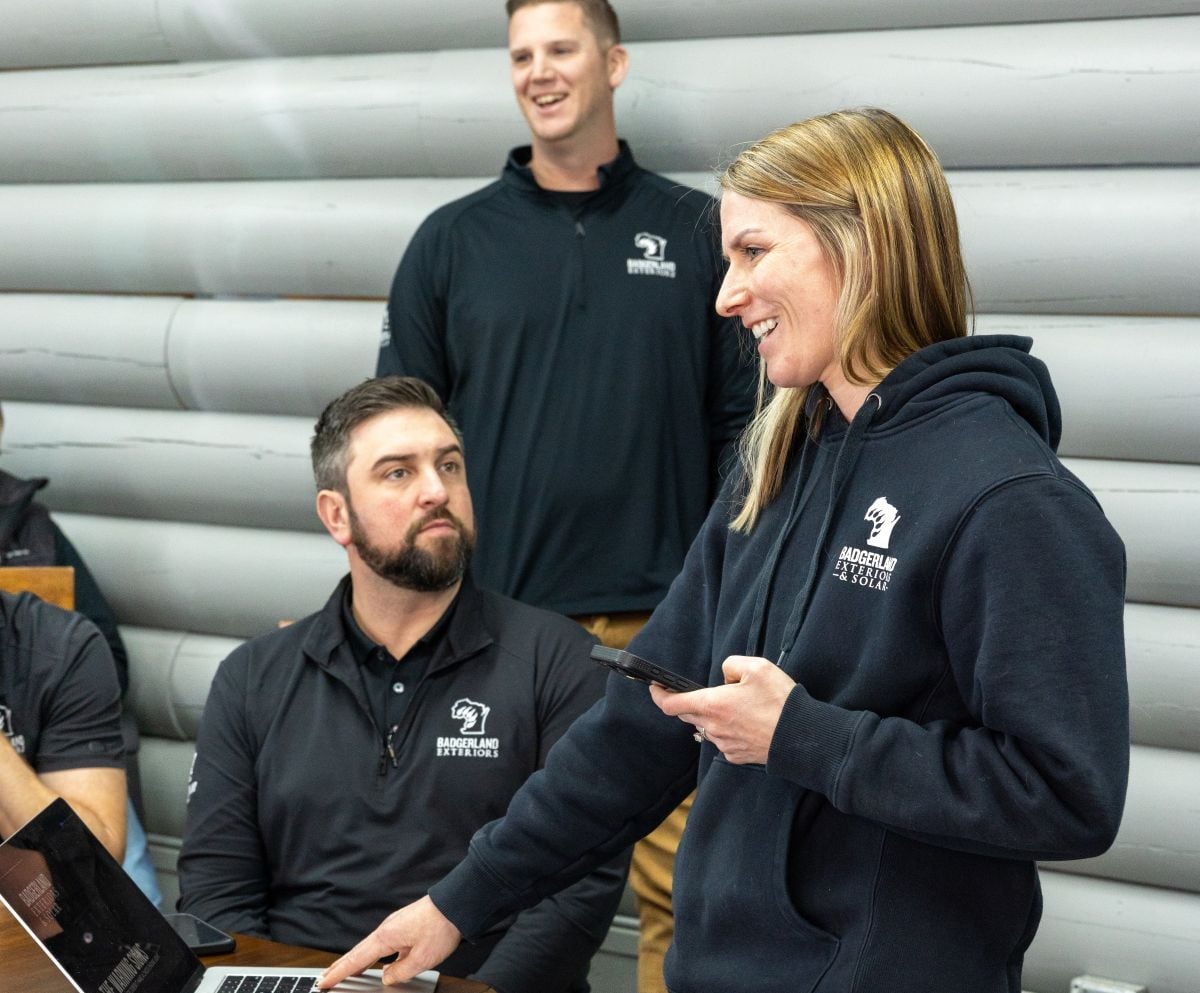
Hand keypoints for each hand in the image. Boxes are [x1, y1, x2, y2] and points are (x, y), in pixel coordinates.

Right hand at [319, 896, 460, 988]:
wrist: (456, 904)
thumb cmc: (440, 927)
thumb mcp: (421, 960)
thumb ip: (399, 973)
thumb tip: (386, 977)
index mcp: (386, 937)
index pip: (356, 959)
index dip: (339, 973)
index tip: (324, 982)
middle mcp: (386, 929)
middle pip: (357, 952)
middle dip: (341, 966)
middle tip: (325, 978)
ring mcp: (394, 925)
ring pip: (369, 947)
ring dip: (355, 960)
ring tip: (344, 971)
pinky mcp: (403, 925)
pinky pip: (382, 944)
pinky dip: (372, 954)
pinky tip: (378, 964)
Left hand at [650, 655, 794, 764]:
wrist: (800, 737)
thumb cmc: (780, 702)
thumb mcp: (757, 667)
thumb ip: (731, 665)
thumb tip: (725, 677)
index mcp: (713, 704)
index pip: (672, 704)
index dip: (659, 695)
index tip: (655, 688)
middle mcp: (713, 727)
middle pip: (688, 714)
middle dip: (691, 702)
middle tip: (708, 691)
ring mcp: (724, 744)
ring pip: (707, 727)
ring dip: (713, 716)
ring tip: (738, 707)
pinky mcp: (736, 755)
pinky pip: (723, 739)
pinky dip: (728, 729)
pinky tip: (746, 722)